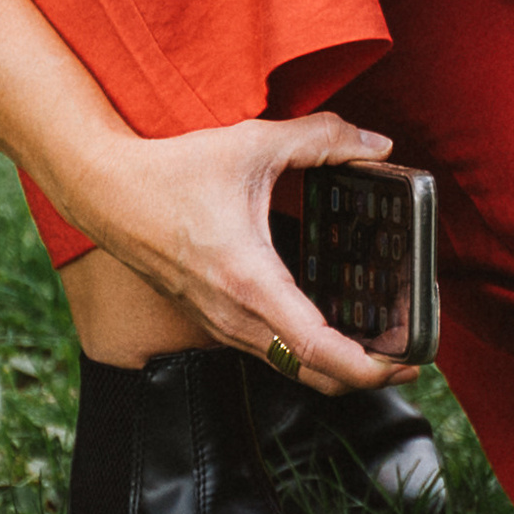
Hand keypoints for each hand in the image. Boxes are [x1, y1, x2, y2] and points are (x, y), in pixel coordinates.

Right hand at [0, 0, 417, 396]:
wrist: (103, 190)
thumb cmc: (172, 171)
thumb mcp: (253, 144)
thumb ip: (321, 139)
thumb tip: (378, 144)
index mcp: (249, 281)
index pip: (316, 348)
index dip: (368, 366)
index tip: (409, 360)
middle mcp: (234, 316)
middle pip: (312, 374)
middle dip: (367, 374)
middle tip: (411, 354)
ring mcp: (218, 324)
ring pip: (289, 367)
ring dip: (337, 367)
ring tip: (382, 343)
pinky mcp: (210, 319)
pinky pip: (267, 351)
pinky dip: (307, 352)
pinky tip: (330, 323)